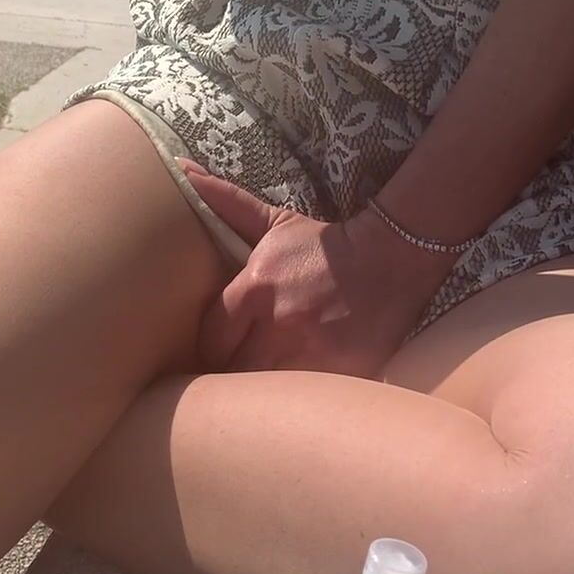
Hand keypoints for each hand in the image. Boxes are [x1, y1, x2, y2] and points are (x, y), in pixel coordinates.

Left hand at [174, 159, 450, 379]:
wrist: (391, 257)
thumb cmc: (323, 245)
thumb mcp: (273, 222)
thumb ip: (225, 203)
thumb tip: (182, 170)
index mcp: (255, 289)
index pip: (209, 338)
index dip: (209, 347)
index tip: (215, 350)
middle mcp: (277, 325)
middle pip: (230, 372)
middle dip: (227, 376)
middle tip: (230, 378)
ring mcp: (309, 354)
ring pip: (262, 393)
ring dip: (257, 396)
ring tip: (257, 398)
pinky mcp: (339, 375)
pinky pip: (302, 402)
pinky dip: (295, 404)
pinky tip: (294, 401)